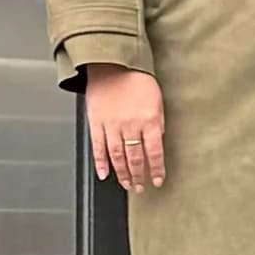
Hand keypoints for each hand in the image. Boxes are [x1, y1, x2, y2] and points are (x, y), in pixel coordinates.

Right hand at [84, 65, 166, 191]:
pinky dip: (100, 163)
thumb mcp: (158, 100)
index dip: (156, 169)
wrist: (113, 66)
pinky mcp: (96, 124)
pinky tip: (104, 174)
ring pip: (116, 156)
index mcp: (149, 120)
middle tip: (140, 188)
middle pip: (135, 157)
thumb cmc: (138, 81)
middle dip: (138, 175)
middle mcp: (130, 126)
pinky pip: (98, 148)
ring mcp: (111, 126)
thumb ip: (158, 122)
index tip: (158, 181)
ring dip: (122, 173)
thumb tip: (158, 140)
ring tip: (126, 185)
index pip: (155, 151)